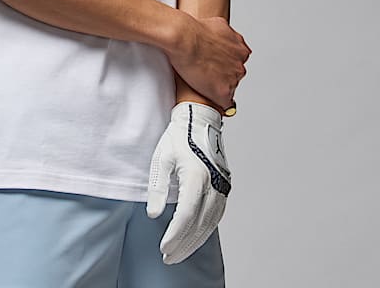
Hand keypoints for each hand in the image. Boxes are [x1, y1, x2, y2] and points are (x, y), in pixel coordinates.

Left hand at [146, 101, 230, 264]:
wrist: (200, 120)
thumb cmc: (178, 138)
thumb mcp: (161, 158)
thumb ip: (157, 187)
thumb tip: (154, 214)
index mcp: (196, 176)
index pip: (185, 215)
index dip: (174, 235)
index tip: (163, 248)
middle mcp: (213, 184)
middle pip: (198, 224)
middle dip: (183, 244)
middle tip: (169, 258)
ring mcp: (222, 186)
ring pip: (210, 223)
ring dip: (195, 241)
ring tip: (179, 253)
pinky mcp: (225, 186)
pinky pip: (216, 215)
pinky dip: (205, 230)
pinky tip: (194, 237)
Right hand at [167, 12, 249, 110]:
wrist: (184, 37)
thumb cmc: (195, 29)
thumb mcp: (219, 25)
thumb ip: (227, 35)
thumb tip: (225, 35)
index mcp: (241, 50)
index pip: (236, 62)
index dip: (224, 63)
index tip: (214, 64)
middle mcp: (240, 65)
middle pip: (234, 76)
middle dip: (222, 74)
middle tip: (205, 72)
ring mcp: (233, 80)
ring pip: (228, 88)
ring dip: (217, 86)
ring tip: (200, 81)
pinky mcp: (223, 92)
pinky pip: (224, 103)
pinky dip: (216, 100)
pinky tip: (207, 97)